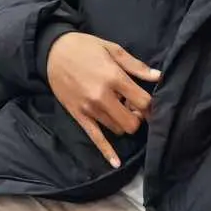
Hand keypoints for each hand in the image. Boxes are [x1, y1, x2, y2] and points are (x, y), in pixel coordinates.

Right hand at [46, 33, 160, 167]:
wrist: (52, 51)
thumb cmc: (85, 47)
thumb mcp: (112, 49)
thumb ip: (136, 65)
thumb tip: (158, 76)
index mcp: (113, 77)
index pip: (143, 103)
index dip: (151, 106)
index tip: (150, 103)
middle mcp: (102, 96)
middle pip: (132, 122)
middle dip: (137, 118)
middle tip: (134, 108)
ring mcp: (90, 108)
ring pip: (117, 129)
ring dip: (123, 123)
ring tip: (120, 111)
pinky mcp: (79, 115)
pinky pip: (95, 137)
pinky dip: (107, 152)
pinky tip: (116, 162)